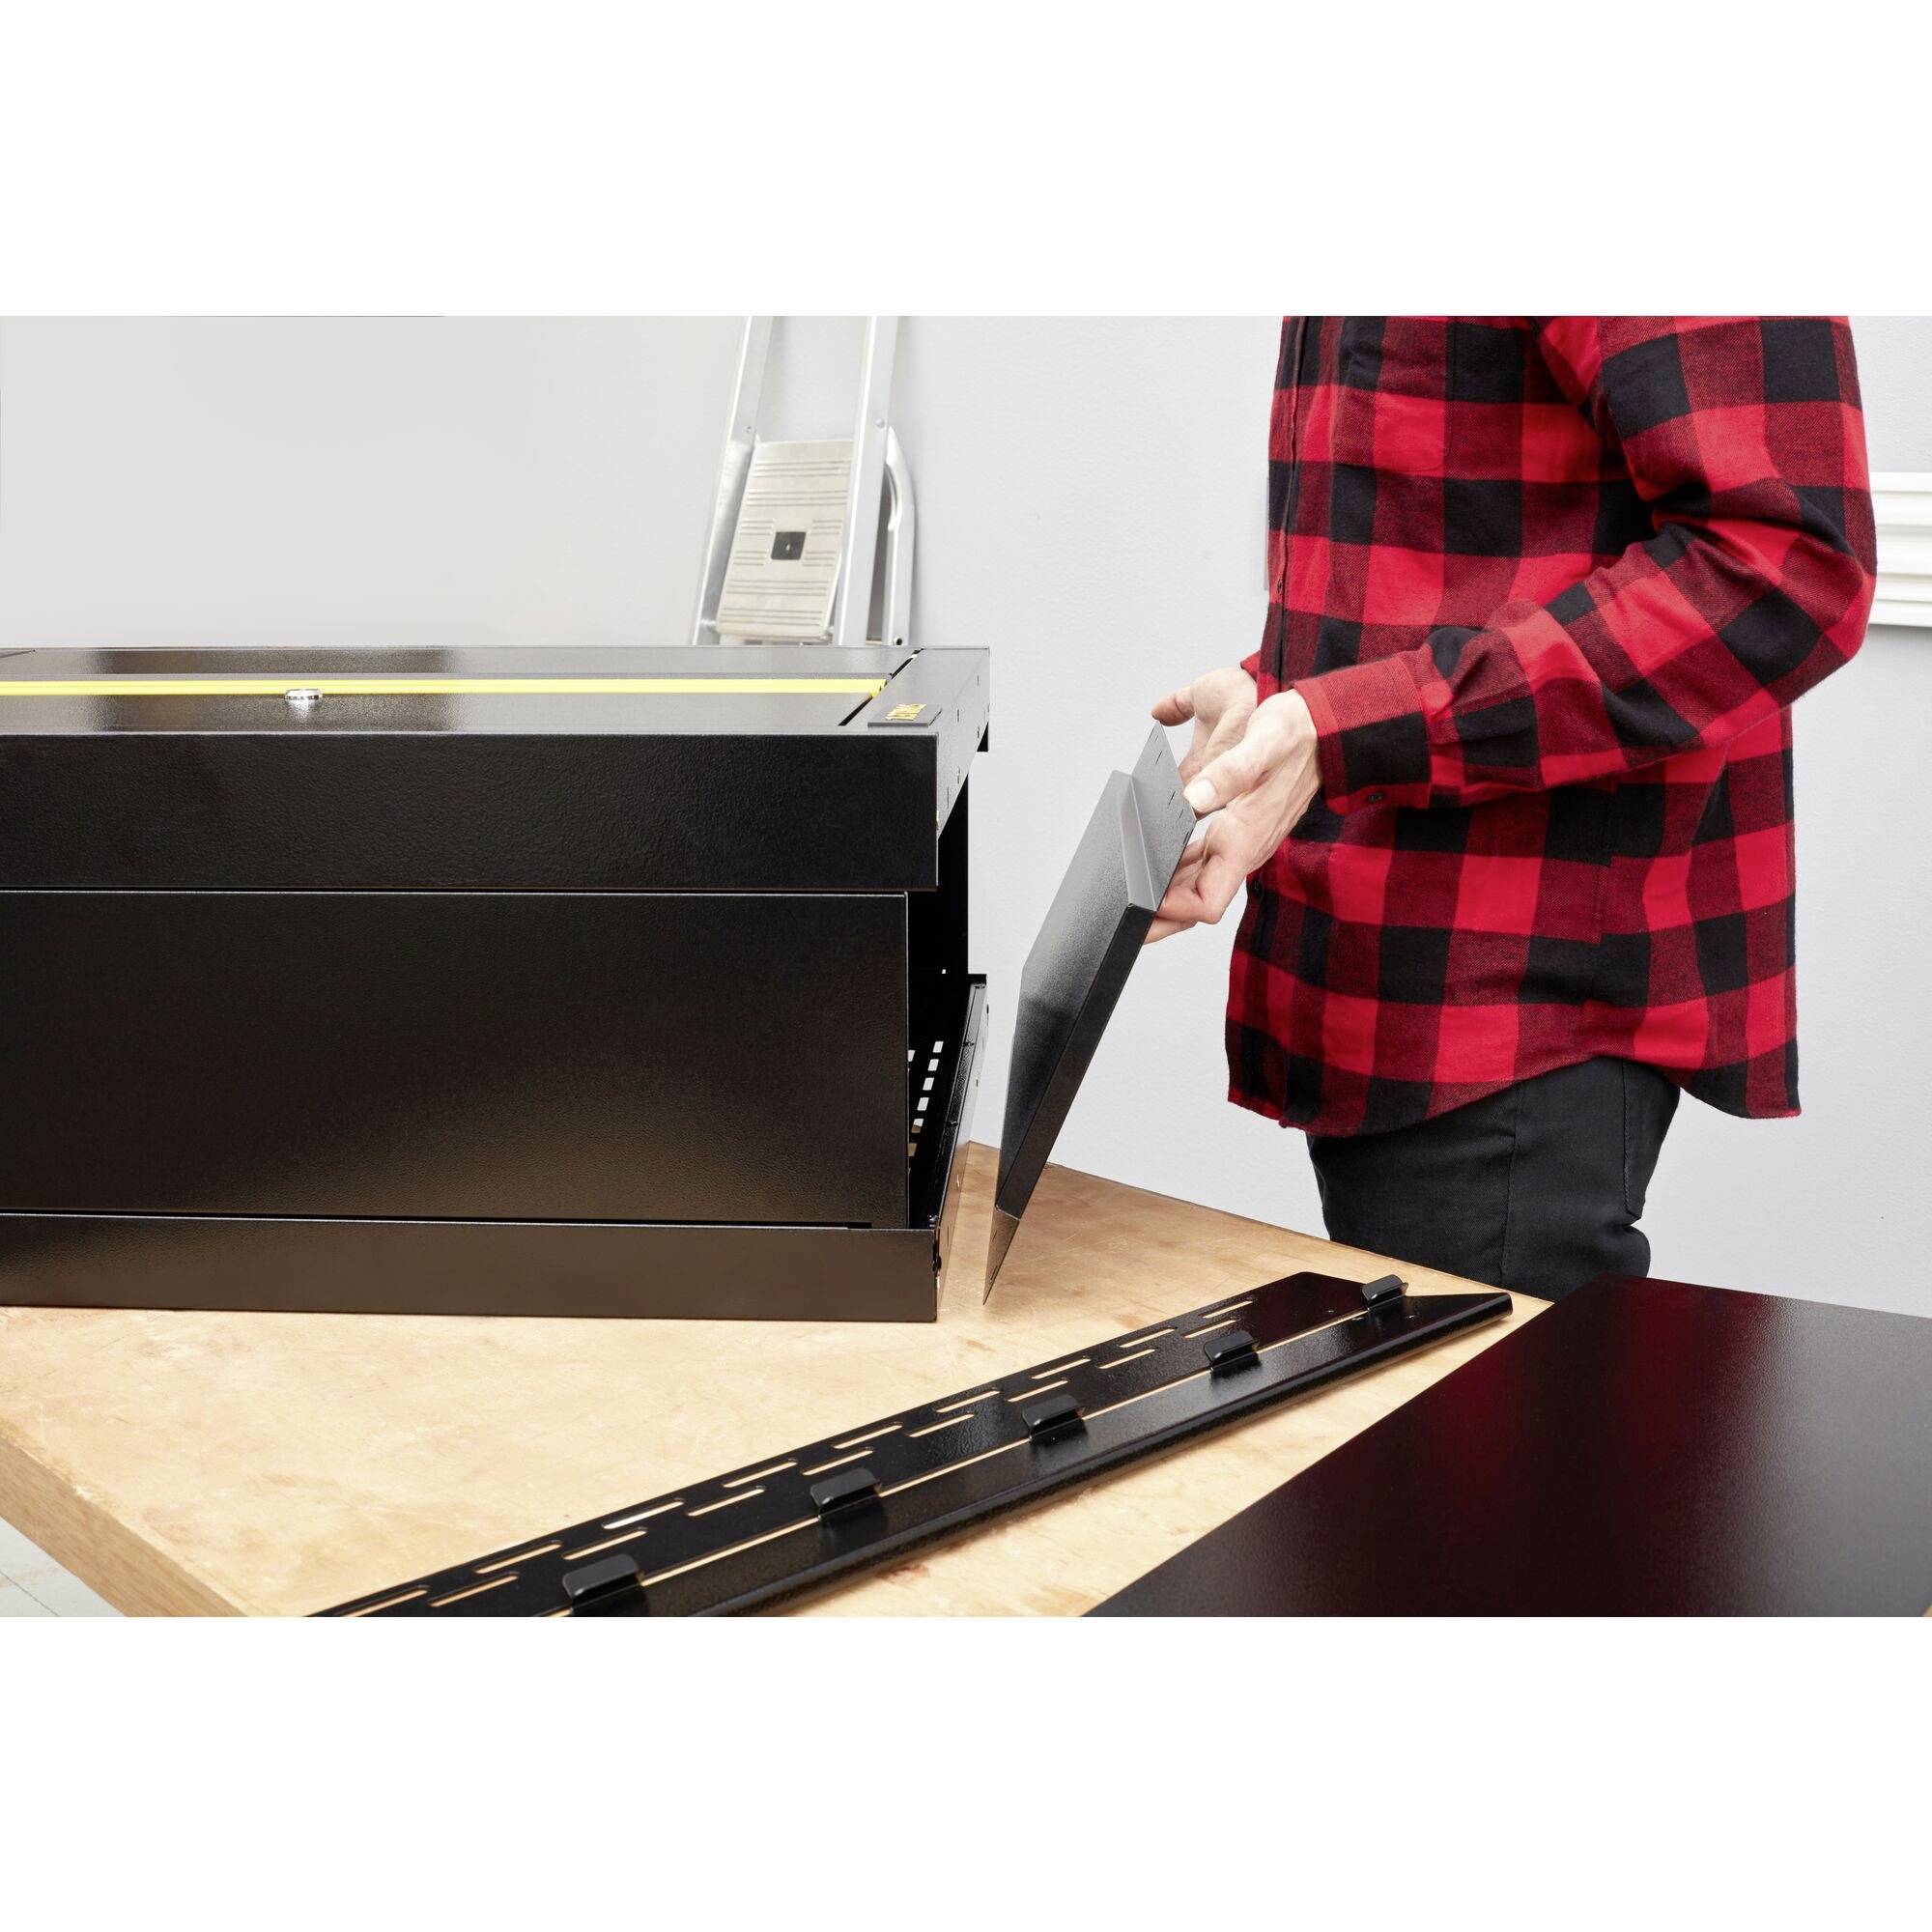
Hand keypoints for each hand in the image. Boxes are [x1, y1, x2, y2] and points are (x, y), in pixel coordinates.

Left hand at [1145, 688, 1320, 940]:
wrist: (1324, 729)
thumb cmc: (1297, 735)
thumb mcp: (1265, 743)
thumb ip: (1231, 772)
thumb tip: (1192, 798)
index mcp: (1244, 840)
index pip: (1206, 903)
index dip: (1172, 911)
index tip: (1141, 901)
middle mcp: (1242, 850)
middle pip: (1194, 904)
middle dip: (1159, 918)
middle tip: (1120, 921)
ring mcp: (1239, 843)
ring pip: (1195, 886)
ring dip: (1164, 895)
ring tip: (1127, 894)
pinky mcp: (1237, 831)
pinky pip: (1201, 863)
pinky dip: (1174, 867)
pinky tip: (1152, 856)